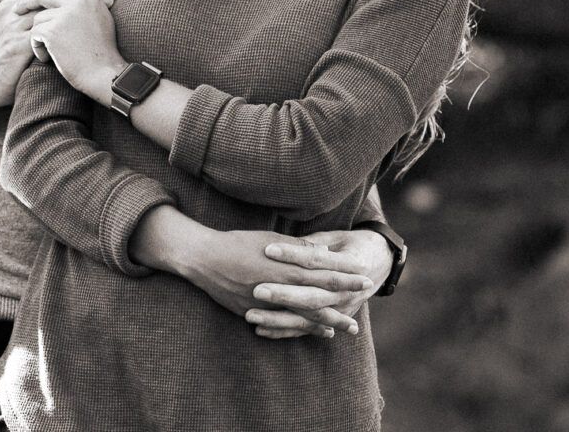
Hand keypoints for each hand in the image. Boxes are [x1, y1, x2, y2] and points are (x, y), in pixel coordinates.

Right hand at [0, 0, 110, 108]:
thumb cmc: (13, 37)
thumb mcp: (20, 5)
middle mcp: (11, 3)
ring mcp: (13, 23)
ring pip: (52, 8)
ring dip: (80, 8)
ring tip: (103, 11)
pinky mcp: (18, 44)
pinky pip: (47, 32)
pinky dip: (69, 30)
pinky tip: (87, 31)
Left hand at [24, 0, 122, 100]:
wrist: (102, 72)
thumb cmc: (102, 47)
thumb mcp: (101, 15)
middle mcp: (77, 0)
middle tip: (17, 7)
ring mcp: (64, 14)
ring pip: (38, 16)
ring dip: (39, 33)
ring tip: (47, 47)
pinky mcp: (53, 30)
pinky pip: (35, 32)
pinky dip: (37, 46)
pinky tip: (47, 56)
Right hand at [175, 226, 373, 339]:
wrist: (204, 259)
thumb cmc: (238, 243)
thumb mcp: (270, 238)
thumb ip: (297, 248)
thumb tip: (323, 251)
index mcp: (284, 265)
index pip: (322, 271)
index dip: (344, 274)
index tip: (364, 276)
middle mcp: (279, 286)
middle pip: (318, 296)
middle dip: (342, 300)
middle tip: (363, 305)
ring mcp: (268, 302)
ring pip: (304, 314)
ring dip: (327, 320)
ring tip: (346, 326)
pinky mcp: (256, 312)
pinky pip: (284, 324)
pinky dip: (303, 328)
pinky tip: (317, 331)